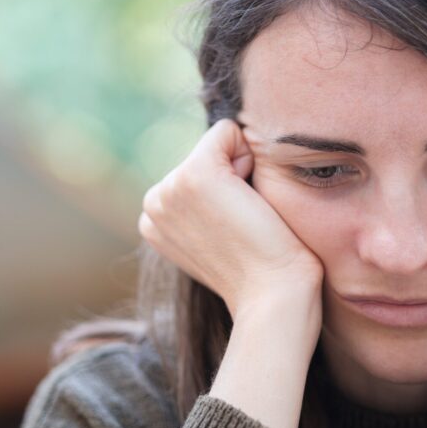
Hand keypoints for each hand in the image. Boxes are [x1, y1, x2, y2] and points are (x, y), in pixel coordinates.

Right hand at [138, 118, 323, 318]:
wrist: (273, 295)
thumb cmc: (263, 270)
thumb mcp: (220, 235)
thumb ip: (208, 207)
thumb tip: (227, 178)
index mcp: (154, 220)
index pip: (196, 172)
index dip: (228, 193)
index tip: (235, 231)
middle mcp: (153, 203)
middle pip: (208, 153)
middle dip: (234, 179)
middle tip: (244, 226)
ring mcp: (170, 189)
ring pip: (219, 144)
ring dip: (244, 173)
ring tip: (246, 218)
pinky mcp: (195, 175)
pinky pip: (227, 132)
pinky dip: (249, 156)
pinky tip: (251, 201)